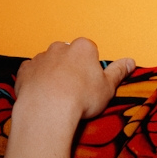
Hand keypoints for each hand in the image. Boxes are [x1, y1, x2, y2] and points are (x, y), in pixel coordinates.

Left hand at [14, 38, 134, 122]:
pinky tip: (44, 95)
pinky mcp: (25, 70)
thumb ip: (119, 72)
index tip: (92, 82)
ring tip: (59, 96)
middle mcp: (60, 47)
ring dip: (55, 74)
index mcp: (83, 48)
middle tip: (77, 89)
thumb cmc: (81, 98)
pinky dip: (38, 80)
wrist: (48, 110)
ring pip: (50, 63)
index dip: (92, 67)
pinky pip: (33, 72)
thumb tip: (130, 61)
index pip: (90, 51)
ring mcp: (41, 57)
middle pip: (69, 55)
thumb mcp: (108, 87)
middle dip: (72, 68)